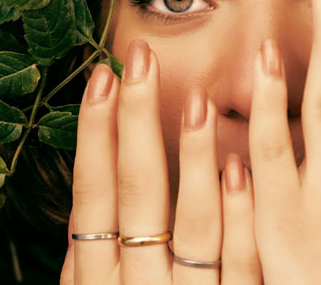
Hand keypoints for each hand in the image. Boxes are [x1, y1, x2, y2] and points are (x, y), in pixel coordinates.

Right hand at [60, 41, 261, 284]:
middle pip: (138, 191)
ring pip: (194, 222)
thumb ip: (88, 265)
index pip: (93, 193)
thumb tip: (78, 215)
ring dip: (195, 156)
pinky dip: (239, 217)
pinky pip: (241, 265)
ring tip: (199, 99)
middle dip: (136, 118)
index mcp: (99, 279)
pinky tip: (239, 168)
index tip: (103, 76)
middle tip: (141, 58)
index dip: (95, 132)